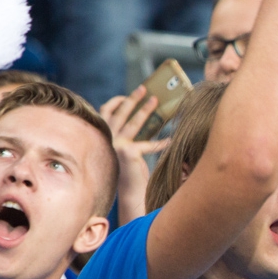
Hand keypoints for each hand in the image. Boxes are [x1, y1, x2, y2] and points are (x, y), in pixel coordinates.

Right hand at [100, 87, 169, 223]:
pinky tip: (172, 139)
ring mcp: (116, 145)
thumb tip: (147, 112)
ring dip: (145, 110)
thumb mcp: (129, 144)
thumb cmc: (132, 166)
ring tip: (156, 101)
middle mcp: (108, 137)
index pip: (105, 111)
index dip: (116, 101)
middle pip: (120, 113)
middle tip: (145, 89)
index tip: (129, 94)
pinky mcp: (129, 153)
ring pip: (133, 123)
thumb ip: (131, 131)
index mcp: (105, 134)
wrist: (131, 189)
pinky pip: (148, 143)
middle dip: (133, 99)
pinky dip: (161, 142)